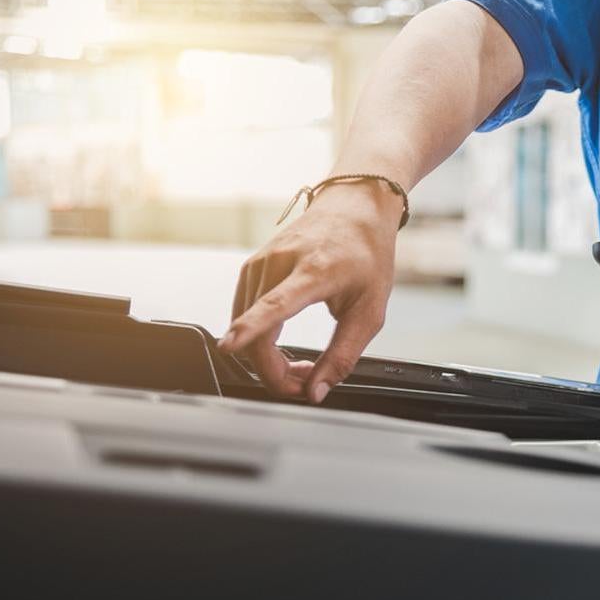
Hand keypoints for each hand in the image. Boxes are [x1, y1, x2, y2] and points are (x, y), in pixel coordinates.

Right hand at [218, 181, 402, 402]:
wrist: (354, 207)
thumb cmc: (367, 254)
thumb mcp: (370, 311)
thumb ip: (343, 356)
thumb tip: (316, 392)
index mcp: (315, 271)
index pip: (275, 304)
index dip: (250, 329)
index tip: (229, 345)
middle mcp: (280, 262)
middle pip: (256, 330)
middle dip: (273, 371)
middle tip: (305, 384)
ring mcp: (261, 262)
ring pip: (245, 326)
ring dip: (267, 357)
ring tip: (304, 365)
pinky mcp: (251, 267)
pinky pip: (244, 313)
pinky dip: (258, 338)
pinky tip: (283, 342)